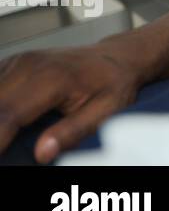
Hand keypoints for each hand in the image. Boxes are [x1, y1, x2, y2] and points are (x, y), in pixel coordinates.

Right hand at [0, 43, 147, 162]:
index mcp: (53, 78)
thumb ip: (73, 131)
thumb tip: (42, 153)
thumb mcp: (105, 110)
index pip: (9, 114)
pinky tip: (5, 120)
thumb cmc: (113, 83)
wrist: (116, 57)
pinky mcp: (12, 63)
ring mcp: (18, 61)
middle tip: (5, 149)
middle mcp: (30, 65)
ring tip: (7, 136)